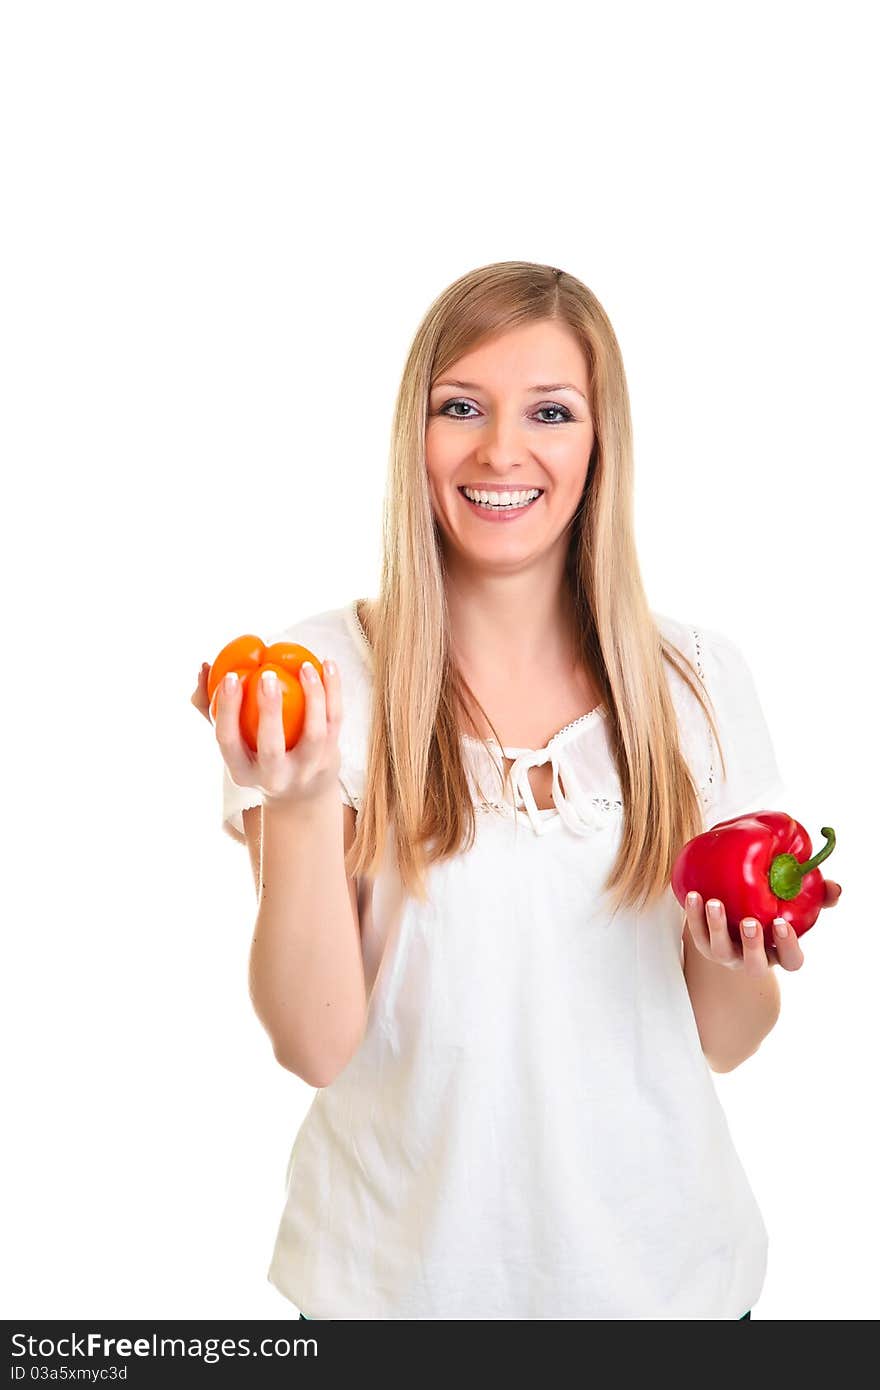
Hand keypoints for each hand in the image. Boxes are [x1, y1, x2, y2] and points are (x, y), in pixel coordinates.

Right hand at [192, 654, 344, 806]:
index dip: (227, 709)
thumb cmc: (256, 752)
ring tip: (305, 666)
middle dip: (269, 710)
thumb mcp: (232, 740)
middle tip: (267, 673)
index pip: (228, 741)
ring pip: (314, 734)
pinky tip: (328, 665)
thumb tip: (203, 667)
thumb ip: (212, 705)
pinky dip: (334, 690)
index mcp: (242, 772)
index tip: (230, 676)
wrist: (301, 794)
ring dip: (312, 696)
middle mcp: (274, 777)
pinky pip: (335, 721)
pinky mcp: (329, 758)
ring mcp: (306, 770)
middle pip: (271, 747)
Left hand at [684, 880, 842, 975]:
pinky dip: (694, 915)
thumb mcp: (797, 903)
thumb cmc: (775, 908)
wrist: (737, 909)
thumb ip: (818, 897)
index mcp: (779, 952)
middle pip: (754, 963)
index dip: (788, 946)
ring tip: (714, 902)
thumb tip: (835, 888)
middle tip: (750, 922)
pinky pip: (696, 933)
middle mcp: (753, 959)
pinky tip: (694, 894)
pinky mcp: (704, 943)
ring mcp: (727, 954)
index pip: (791, 960)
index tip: (782, 923)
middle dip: (752, 944)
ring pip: (720, 950)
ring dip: (716, 927)